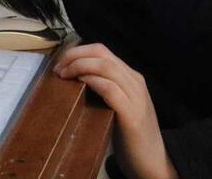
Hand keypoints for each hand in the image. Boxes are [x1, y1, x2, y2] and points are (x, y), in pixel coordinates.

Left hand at [53, 43, 179, 178]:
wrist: (153, 161)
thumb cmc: (129, 134)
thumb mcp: (116, 104)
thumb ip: (103, 88)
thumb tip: (71, 77)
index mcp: (130, 76)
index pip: (101, 50)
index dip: (77, 52)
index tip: (60, 64)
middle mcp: (135, 81)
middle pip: (101, 53)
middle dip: (74, 56)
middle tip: (58, 70)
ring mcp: (136, 97)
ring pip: (106, 66)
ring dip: (79, 66)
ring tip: (64, 76)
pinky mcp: (133, 115)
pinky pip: (110, 89)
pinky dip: (92, 82)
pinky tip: (80, 85)